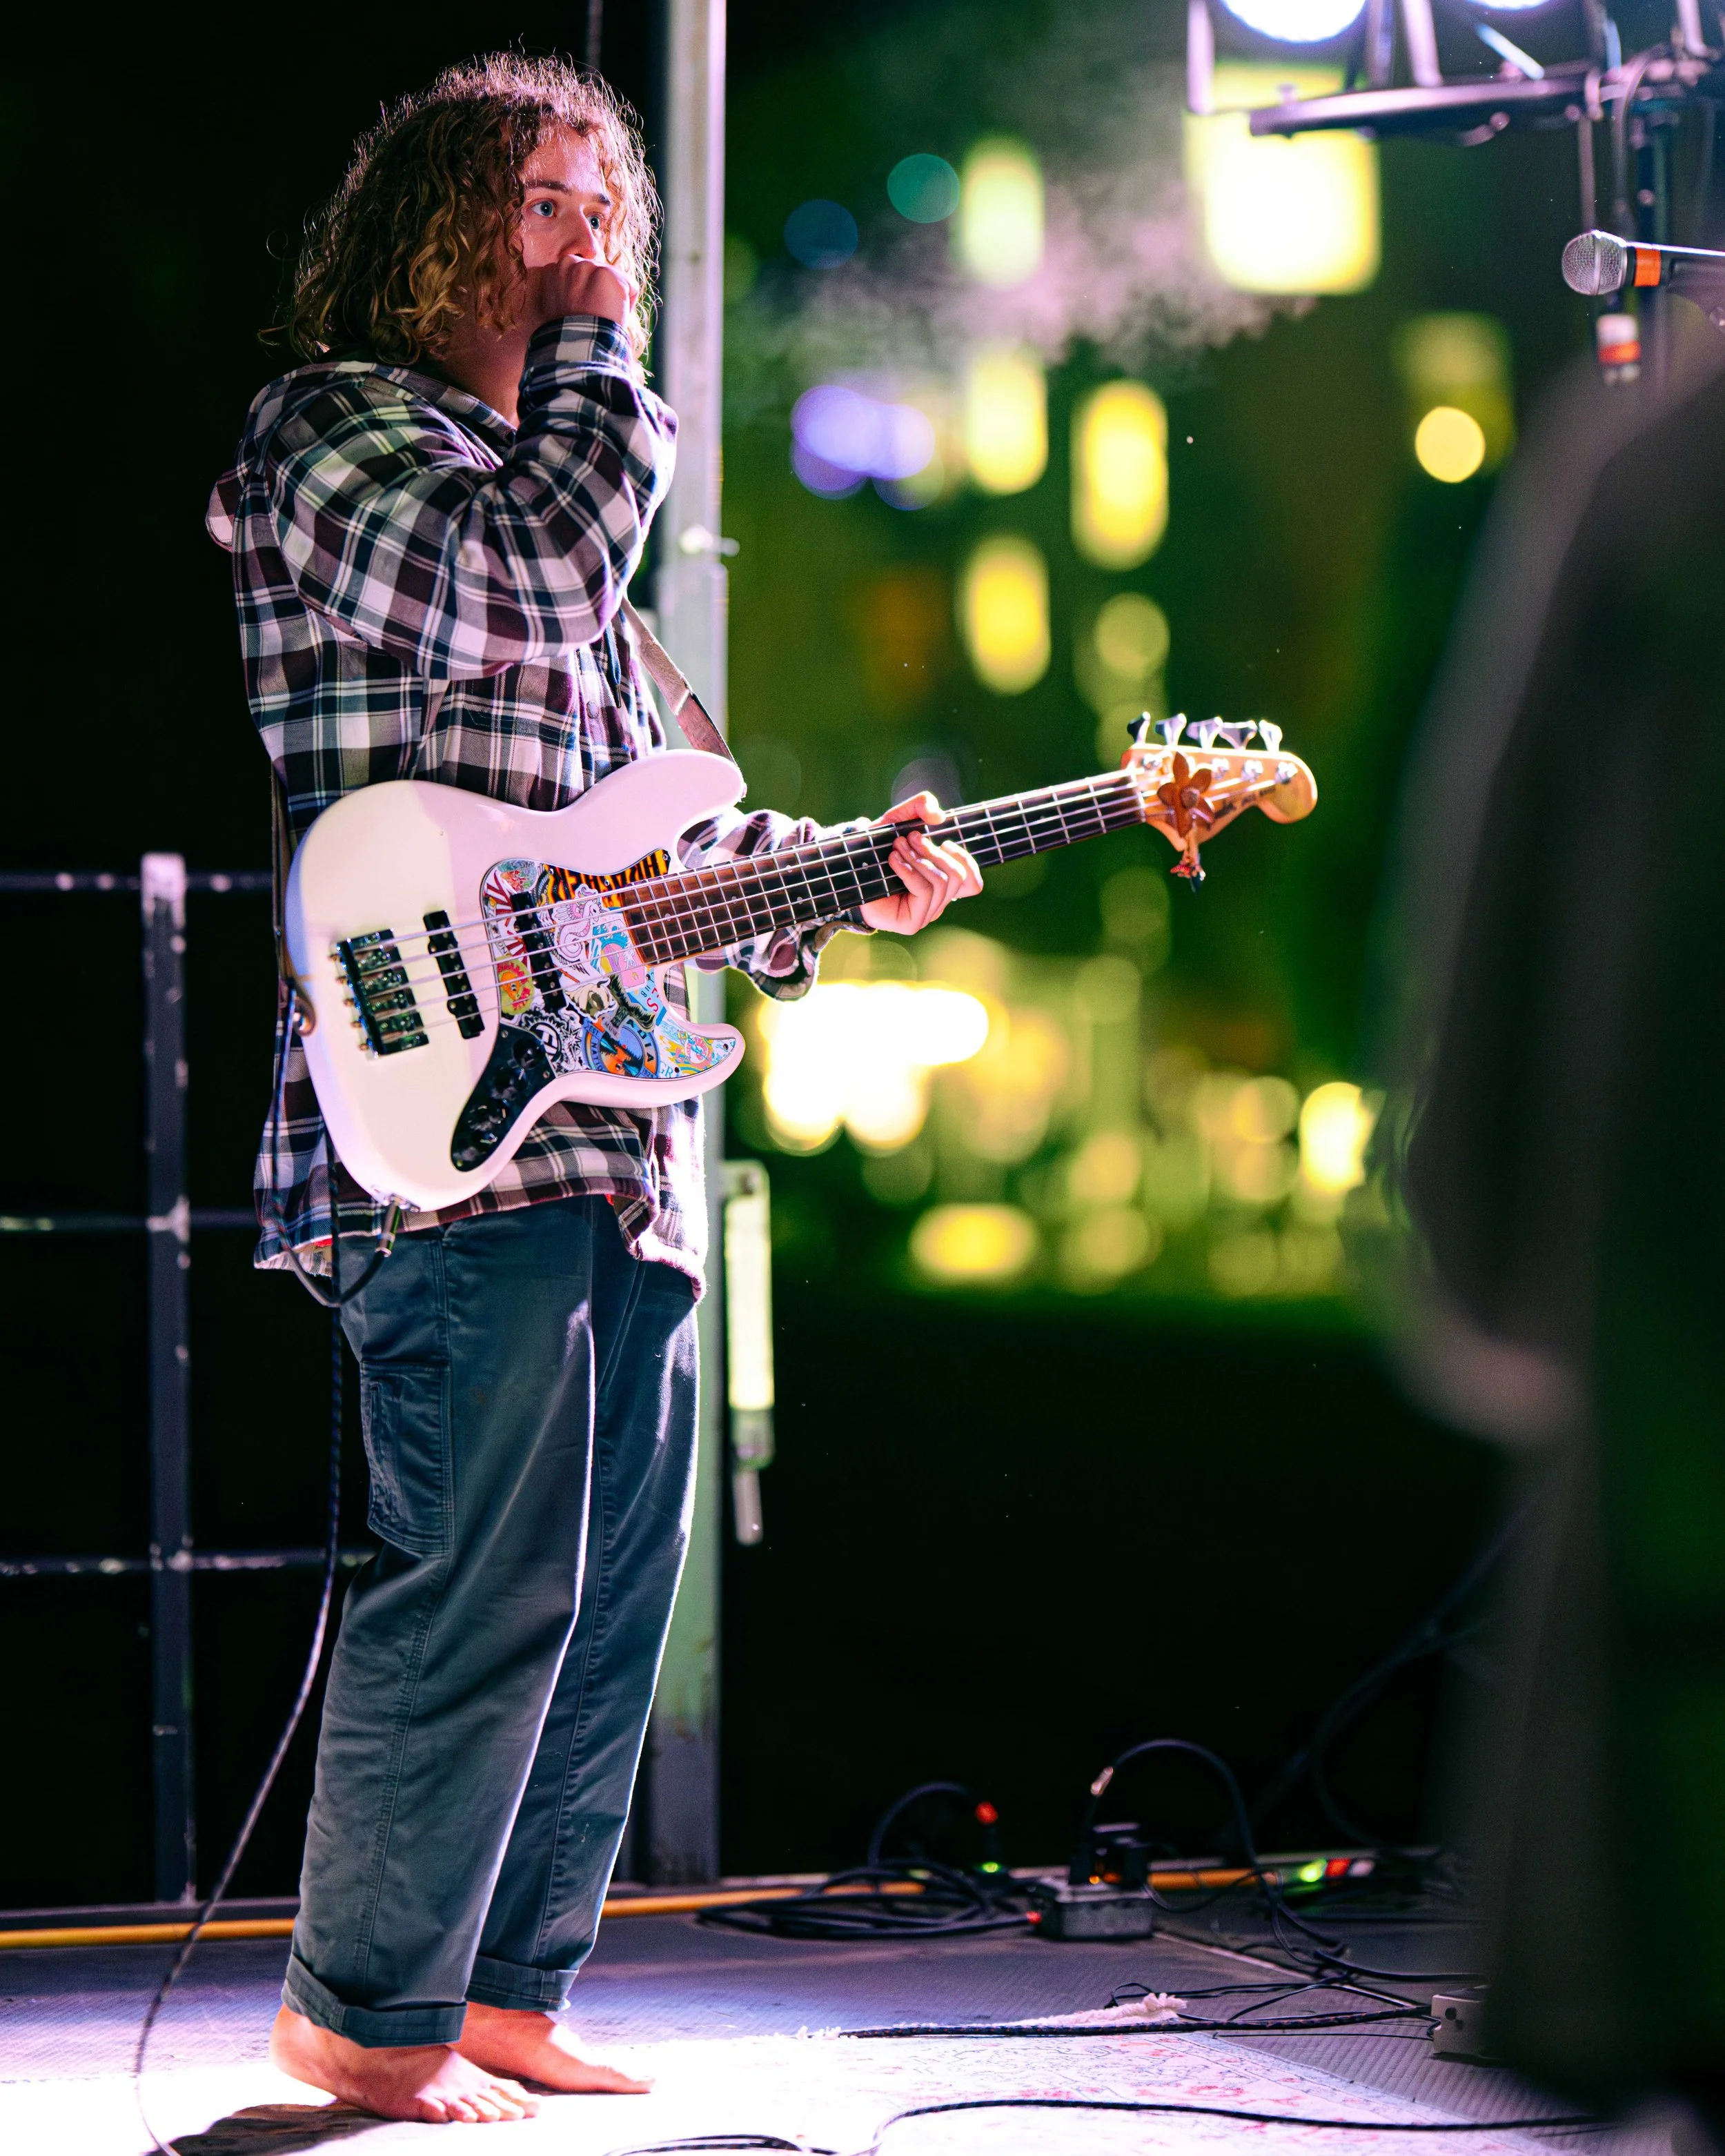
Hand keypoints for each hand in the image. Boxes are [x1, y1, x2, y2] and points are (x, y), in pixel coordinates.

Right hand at [523, 253, 632, 333]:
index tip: (584, 312)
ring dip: (614, 298)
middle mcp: (570, 263)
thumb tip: (577, 289)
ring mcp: (589, 267)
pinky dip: (628, 305)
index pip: (582, 274)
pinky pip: (631, 287)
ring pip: (615, 279)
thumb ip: (565, 289)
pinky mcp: (608, 274)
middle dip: (601, 293)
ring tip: (602, 318)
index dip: (587, 296)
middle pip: (598, 274)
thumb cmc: (566, 334)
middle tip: (595, 316)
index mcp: (554, 269)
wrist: (575, 346)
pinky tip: (613, 317)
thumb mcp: (556, 305)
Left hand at [858, 793, 983, 935]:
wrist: (848, 871)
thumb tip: (939, 816)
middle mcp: (937, 901)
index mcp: (941, 883)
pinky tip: (892, 861)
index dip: (967, 862)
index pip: (973, 883)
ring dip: (918, 859)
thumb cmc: (876, 849)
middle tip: (910, 838)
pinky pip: (924, 891)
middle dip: (934, 852)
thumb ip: (920, 806)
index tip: (945, 842)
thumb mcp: (899, 819)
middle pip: (958, 876)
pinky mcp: (912, 923)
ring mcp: (926, 914)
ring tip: (896, 847)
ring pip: (940, 882)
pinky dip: (908, 871)